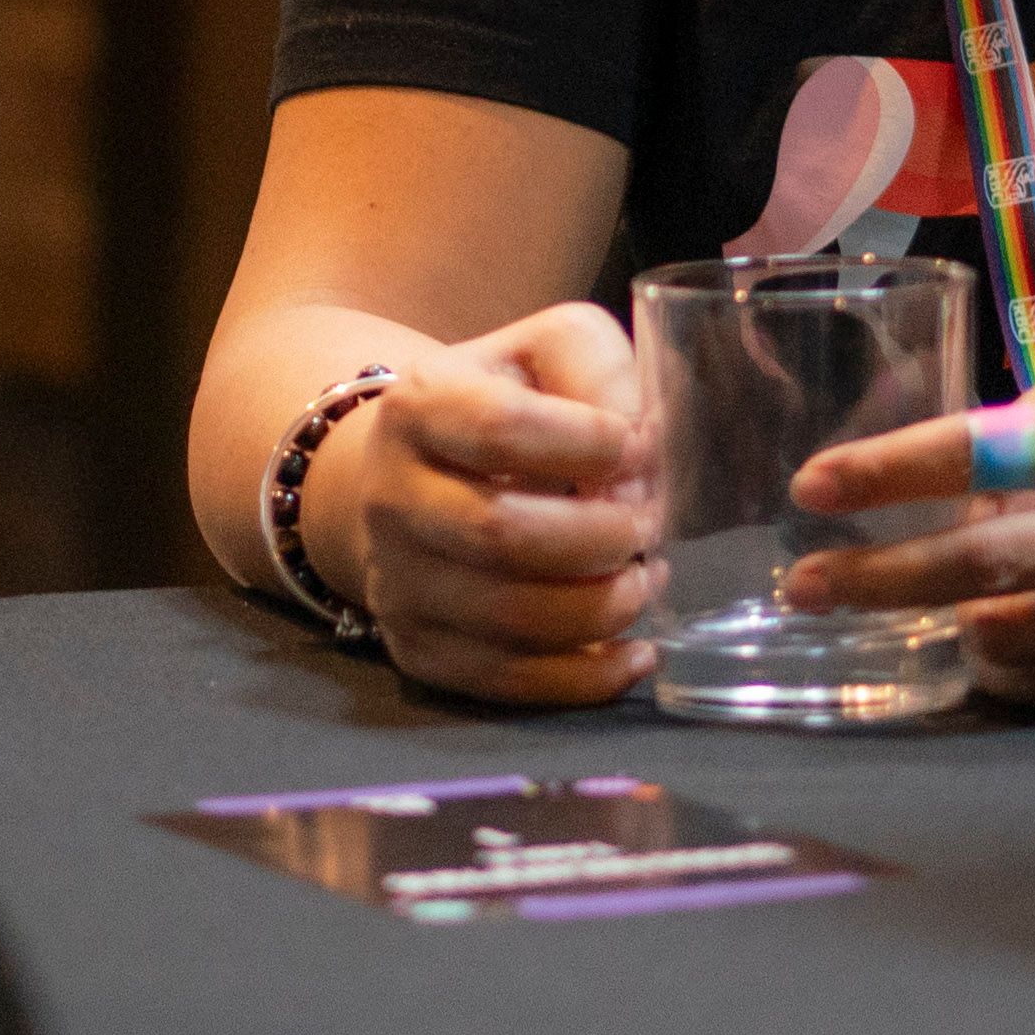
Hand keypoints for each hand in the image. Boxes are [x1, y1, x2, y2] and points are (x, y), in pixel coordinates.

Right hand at [314, 303, 666, 707]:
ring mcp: (396, 583)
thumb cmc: (503, 405)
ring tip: (643, 576)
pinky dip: (589, 675)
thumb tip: (638, 452)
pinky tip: (634, 649)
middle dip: (603, 536)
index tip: (637, 446)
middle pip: (502, 534)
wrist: (415, 477)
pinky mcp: (418, 650)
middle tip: (646, 526)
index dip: (589, 443)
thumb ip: (600, 372)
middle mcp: (389, 497)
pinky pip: (510, 682)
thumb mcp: (548, 352)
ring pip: (512, 619)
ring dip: (605, 605)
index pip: (500, 429)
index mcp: (416, 406)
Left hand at [773, 348, 1034, 713]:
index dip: (890, 470)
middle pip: (980, 564)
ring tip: (939, 607)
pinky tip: (1001, 644)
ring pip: (1013, 637)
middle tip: (805, 585)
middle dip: (875, 577)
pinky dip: (1015, 667)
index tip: (814, 487)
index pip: (987, 449)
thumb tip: (949, 469)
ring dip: (955, 625)